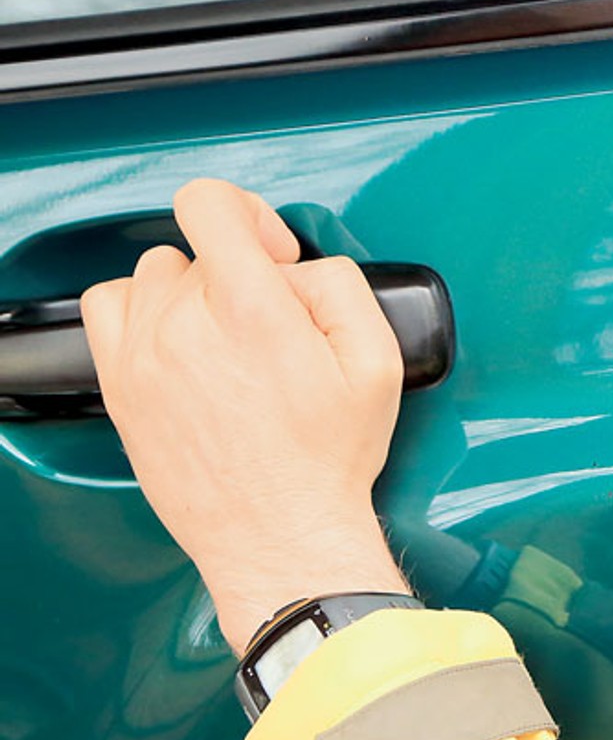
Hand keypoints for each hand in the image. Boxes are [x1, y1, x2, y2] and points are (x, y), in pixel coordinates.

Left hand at [81, 179, 408, 648]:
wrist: (278, 535)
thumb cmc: (327, 461)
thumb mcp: (377, 363)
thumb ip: (342, 286)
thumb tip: (297, 267)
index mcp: (252, 310)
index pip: (211, 204)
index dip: (249, 216)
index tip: (272, 255)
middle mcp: (185, 324)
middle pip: (195, 252)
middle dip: (236, 278)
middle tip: (268, 329)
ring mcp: (142, 355)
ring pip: (153, 277)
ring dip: (190, 296)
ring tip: (225, 343)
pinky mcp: (119, 385)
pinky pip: (108, 309)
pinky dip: (142, 314)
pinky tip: (179, 345)